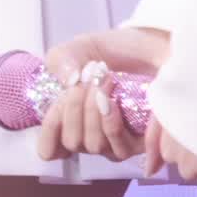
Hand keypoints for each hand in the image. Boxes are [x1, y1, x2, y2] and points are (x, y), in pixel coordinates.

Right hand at [35, 27, 170, 164]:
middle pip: (71, 142)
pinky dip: (109, 121)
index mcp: (72, 119)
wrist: (148, 48)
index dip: (48, 134)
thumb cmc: (112, 52)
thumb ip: (62, 60)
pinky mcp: (140, 145)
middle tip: (85, 78)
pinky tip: (112, 99)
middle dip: (73, 107)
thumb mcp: (79, 49)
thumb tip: (68, 81)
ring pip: (92, 146)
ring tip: (104, 80)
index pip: (50, 149)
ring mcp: (115, 143)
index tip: (54, 106)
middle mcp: (92, 136)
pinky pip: (117, 146)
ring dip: (92, 110)